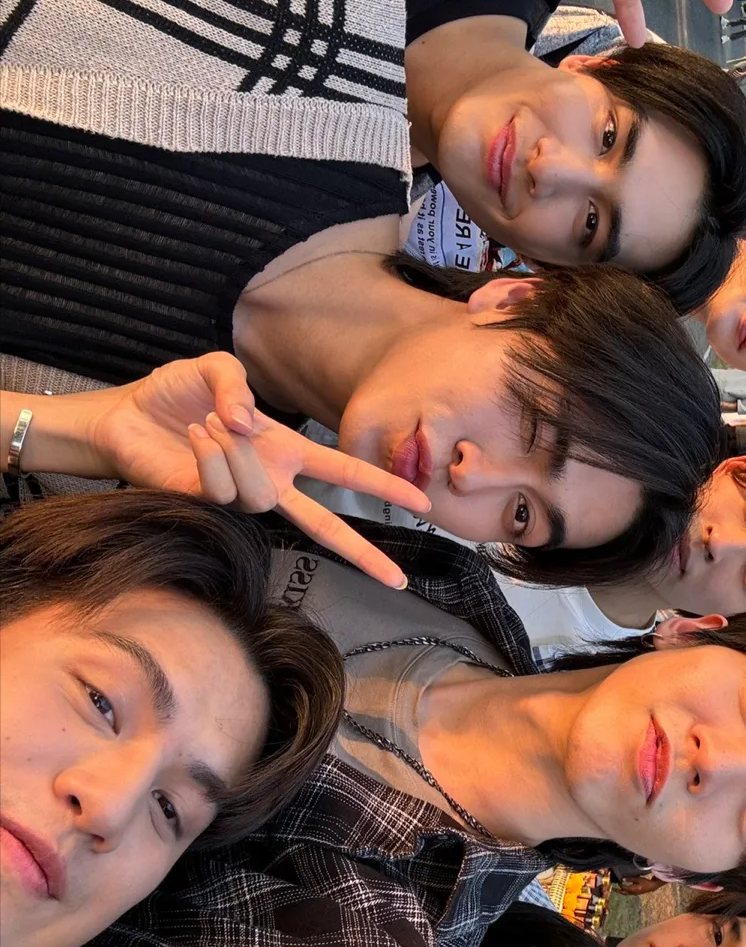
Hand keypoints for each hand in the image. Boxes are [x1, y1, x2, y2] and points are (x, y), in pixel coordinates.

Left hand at [89, 353, 431, 588]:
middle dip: (360, 550)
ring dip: (238, 454)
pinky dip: (210, 457)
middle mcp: (269, 479)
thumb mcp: (213, 369)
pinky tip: (196, 435)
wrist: (124, 416)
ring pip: (260, 495)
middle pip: (324, 523)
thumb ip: (238, 386)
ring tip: (209, 422)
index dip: (380, 485)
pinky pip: (223, 490)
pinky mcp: (206, 505)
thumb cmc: (175, 394)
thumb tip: (248, 424)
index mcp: (284, 450)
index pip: (342, 472)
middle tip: (396, 578)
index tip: (420, 501)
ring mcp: (239, 496)